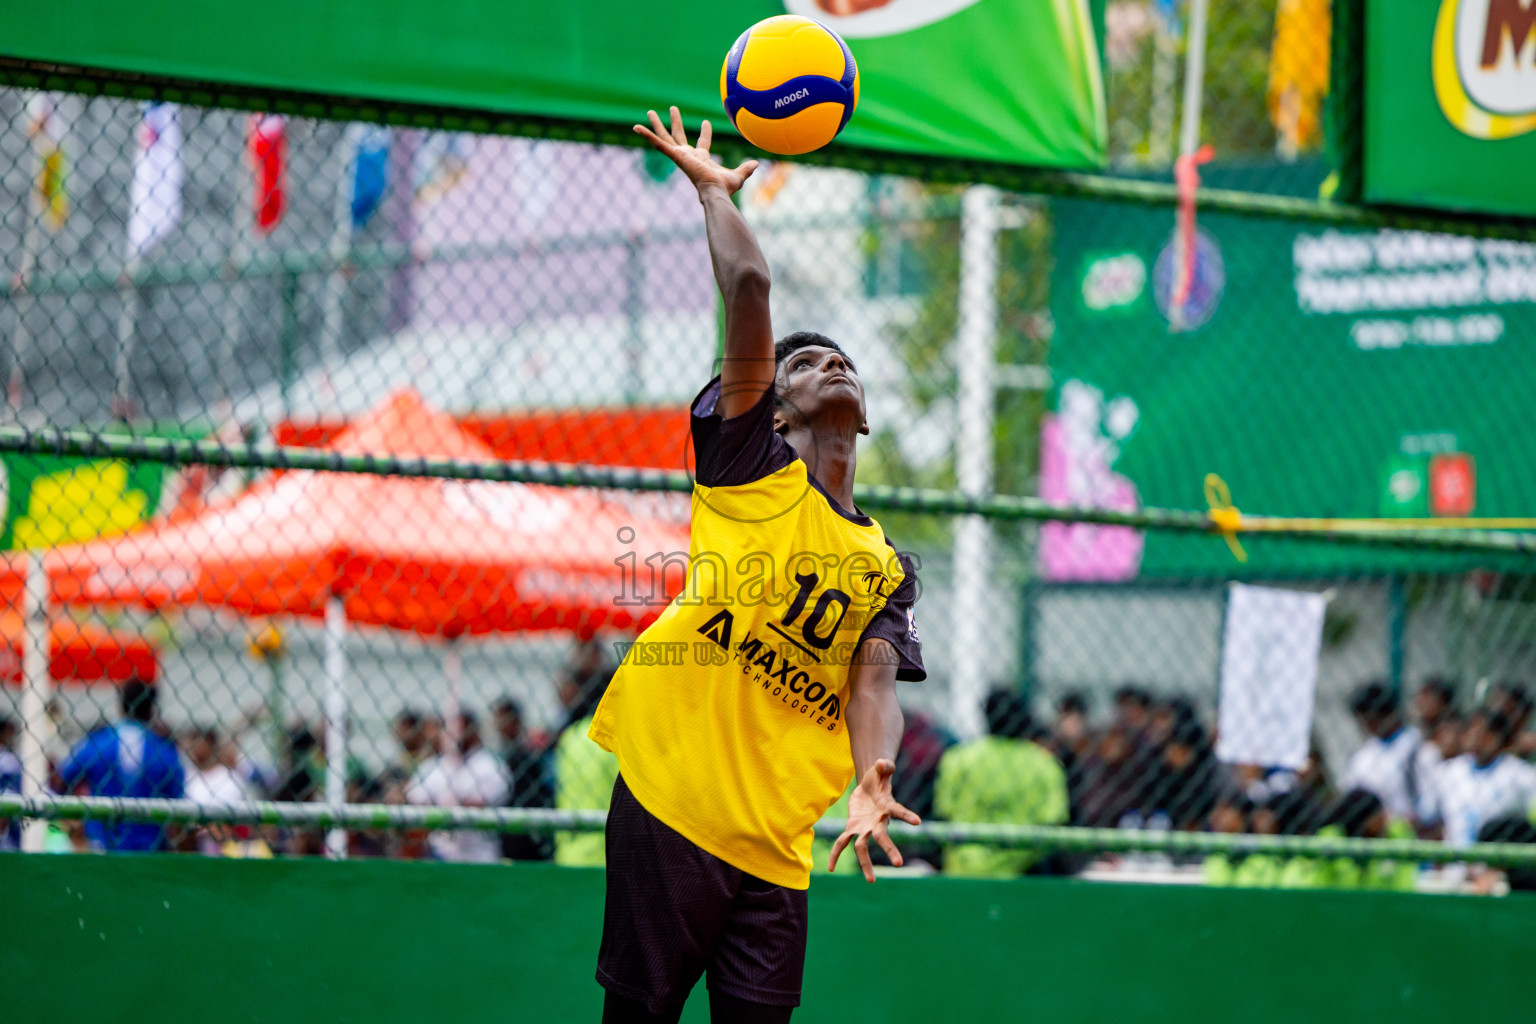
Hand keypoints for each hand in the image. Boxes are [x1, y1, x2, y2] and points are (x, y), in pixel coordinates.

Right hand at [633, 106, 758, 196]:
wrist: (715, 191)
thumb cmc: (725, 188)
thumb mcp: (739, 175)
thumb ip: (746, 168)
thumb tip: (756, 163)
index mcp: (701, 159)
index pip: (703, 143)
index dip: (705, 133)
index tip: (706, 122)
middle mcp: (688, 156)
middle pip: (679, 136)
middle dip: (676, 123)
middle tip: (672, 109)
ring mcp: (680, 155)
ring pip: (665, 136)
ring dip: (658, 124)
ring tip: (650, 112)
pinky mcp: (674, 155)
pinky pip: (658, 143)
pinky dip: (647, 135)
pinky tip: (636, 127)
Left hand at [828, 758, 920, 882]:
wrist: (870, 786)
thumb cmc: (878, 777)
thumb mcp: (880, 769)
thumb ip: (884, 766)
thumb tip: (883, 763)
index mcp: (886, 807)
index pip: (898, 811)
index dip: (906, 815)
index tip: (918, 822)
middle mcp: (877, 822)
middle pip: (882, 837)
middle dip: (890, 849)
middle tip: (899, 864)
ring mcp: (864, 828)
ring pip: (863, 847)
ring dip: (866, 864)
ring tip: (871, 882)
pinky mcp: (851, 828)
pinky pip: (841, 843)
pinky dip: (835, 854)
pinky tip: (829, 868)